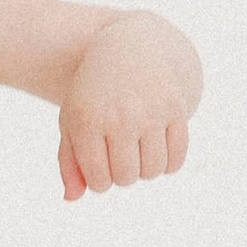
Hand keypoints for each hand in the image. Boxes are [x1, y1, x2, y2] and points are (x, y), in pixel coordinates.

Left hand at [59, 32, 193, 199]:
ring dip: (146, 170)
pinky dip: (168, 164)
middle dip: (123, 175)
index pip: (98, 180)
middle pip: (127, 178)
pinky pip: (176, 157)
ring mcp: (150, 111)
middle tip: (120, 157)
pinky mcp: (176, 108)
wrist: (132, 47)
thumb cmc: (96, 92)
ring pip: (153, 171)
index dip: (100, 181)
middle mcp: (119, 115)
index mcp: (87, 120)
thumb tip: (72, 199)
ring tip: (138, 153)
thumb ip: (69, 162)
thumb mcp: (73, 120)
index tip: (101, 166)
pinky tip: (157, 152)